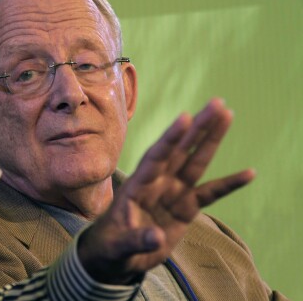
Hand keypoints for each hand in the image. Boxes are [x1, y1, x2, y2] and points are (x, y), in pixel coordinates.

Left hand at [78, 98, 254, 283]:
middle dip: (198, 127)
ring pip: (195, 162)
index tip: (185, 117)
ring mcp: (172, 193)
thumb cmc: (110, 246)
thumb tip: (157, 237)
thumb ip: (136, 240)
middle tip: (217, 103)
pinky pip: (209, 194)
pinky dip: (228, 184)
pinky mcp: (185, 208)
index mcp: (137, 186)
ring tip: (228, 114)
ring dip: (211, 140)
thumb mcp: (118, 246)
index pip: (156, 157)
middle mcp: (157, 183)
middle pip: (180, 151)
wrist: (115, 256)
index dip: (170, 138)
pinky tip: (248, 173)